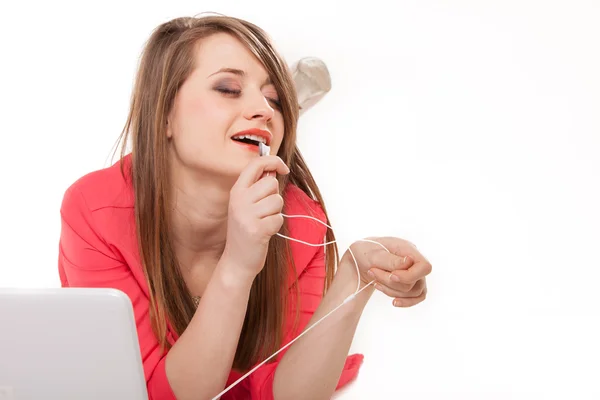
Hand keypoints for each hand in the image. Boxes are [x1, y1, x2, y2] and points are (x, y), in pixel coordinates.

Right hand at [221, 155, 289, 281]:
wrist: (236, 261)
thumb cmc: (246, 231)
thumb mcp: (245, 205)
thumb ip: (257, 188)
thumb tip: (275, 170)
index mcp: (236, 191)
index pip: (255, 165)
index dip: (273, 161)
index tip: (283, 167)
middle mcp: (239, 200)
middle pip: (271, 183)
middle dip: (275, 196)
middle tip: (264, 211)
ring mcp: (246, 215)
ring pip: (277, 201)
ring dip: (276, 213)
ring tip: (263, 223)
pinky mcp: (256, 230)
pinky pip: (278, 219)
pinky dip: (276, 226)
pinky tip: (264, 233)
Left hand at [340, 237, 430, 307]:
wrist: (359, 261)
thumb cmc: (365, 253)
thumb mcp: (373, 254)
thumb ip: (391, 260)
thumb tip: (409, 261)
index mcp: (408, 249)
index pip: (424, 266)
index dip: (410, 276)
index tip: (391, 276)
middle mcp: (414, 262)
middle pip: (415, 282)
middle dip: (391, 282)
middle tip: (372, 272)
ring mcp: (414, 274)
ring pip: (413, 292)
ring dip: (391, 290)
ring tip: (375, 280)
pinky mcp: (411, 285)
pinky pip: (416, 298)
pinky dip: (405, 301)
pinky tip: (394, 302)